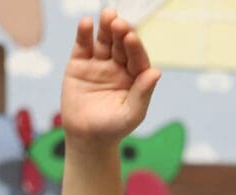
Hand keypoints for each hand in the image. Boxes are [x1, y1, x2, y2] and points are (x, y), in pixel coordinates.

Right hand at [61, 9, 160, 143]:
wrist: (86, 138)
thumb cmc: (113, 128)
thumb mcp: (131, 114)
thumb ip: (143, 93)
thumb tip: (156, 72)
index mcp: (135, 77)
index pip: (137, 58)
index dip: (135, 48)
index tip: (131, 37)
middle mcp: (119, 66)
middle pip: (121, 45)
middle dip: (121, 33)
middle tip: (119, 24)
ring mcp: (99, 63)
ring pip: (103, 41)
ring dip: (105, 27)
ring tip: (108, 15)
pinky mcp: (79, 64)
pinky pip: (83, 46)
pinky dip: (84, 34)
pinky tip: (86, 24)